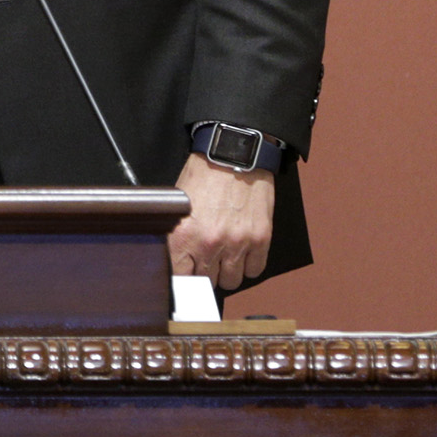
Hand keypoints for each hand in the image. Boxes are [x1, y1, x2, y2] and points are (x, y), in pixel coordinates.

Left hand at [169, 153, 274, 291]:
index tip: (186, 277)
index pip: (179, 279)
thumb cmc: (204, 174)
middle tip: (206, 260)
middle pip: (206, 283)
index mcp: (183, 235)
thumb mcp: (178, 204)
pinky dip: (250, 265)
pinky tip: (244, 251)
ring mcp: (237, 244)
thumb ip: (178, 234)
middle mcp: (209, 244)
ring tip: (225, 254)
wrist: (233, 154)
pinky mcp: (260, 239)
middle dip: (205, 273)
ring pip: (232, 281)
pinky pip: (255, 270)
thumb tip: (176, 260)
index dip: (182, 279)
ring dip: (228, 271)